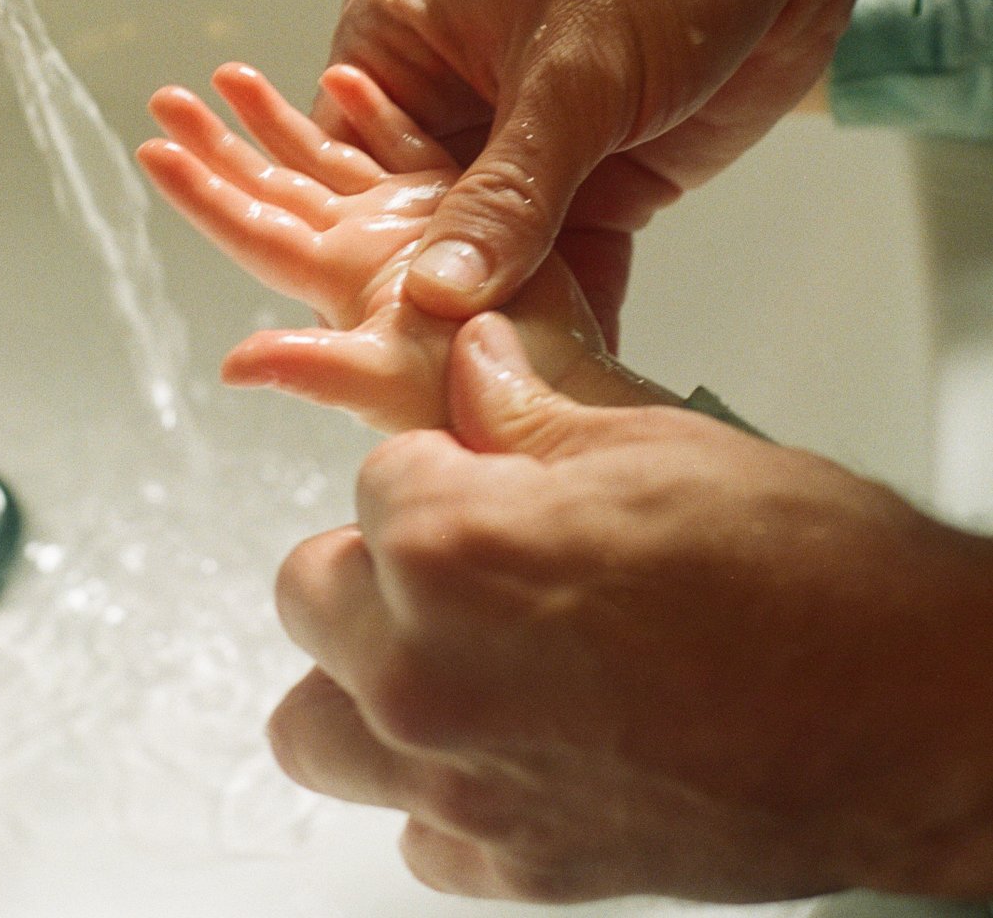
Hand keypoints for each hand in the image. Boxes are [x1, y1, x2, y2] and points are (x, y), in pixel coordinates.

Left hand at [269, 315, 992, 901]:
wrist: (917, 720)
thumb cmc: (811, 582)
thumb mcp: (655, 441)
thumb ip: (527, 405)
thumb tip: (471, 361)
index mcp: (452, 550)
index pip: (371, 477)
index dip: (438, 461)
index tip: (485, 467)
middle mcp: (428, 678)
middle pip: (311, 591)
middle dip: (379, 556)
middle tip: (466, 548)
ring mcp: (463, 788)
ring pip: (318, 724)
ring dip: (366, 673)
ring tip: (457, 642)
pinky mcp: (513, 872)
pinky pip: (411, 824)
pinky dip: (440, 782)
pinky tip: (518, 733)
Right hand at [315, 0, 950, 343]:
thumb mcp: (571, 72)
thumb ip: (507, 193)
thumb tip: (437, 297)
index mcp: (396, 45)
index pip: (338, 172)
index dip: (349, 262)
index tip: (369, 352)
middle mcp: (444, 101)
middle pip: (409, 230)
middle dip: (431, 312)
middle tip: (442, 402)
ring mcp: (521, 145)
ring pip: (490, 257)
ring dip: (506, 322)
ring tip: (508, 411)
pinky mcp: (595, 177)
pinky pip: (565, 262)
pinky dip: (573, 313)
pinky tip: (575, 382)